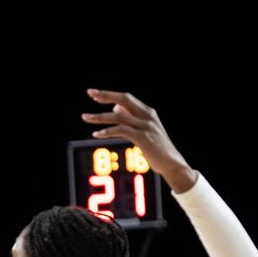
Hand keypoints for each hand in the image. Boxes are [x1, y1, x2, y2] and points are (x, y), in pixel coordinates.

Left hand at [81, 89, 197, 192]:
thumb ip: (131, 120)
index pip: (127, 98)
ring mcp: (146, 126)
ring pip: (118, 116)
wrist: (172, 163)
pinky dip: (107, 131)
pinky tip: (96, 133)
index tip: (95, 94)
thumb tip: (116, 110)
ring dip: (99, 116)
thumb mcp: (145, 130)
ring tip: (85, 117)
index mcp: (148, 112)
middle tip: (90, 93)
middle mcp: (147, 116)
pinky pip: (121, 130)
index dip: (110, 94)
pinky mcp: (143, 137)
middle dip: (106, 95)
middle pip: (124, 99)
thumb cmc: (156, 148)